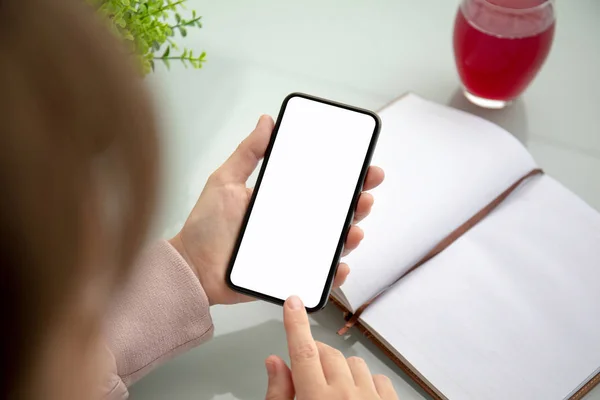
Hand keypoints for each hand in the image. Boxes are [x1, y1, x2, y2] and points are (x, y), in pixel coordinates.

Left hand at [170, 115, 384, 304]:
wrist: (192, 267)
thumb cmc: (206, 227)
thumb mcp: (225, 182)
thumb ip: (247, 153)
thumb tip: (266, 122)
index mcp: (282, 200)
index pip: (321, 186)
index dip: (346, 176)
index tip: (363, 166)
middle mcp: (293, 223)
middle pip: (335, 214)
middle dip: (358, 203)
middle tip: (365, 194)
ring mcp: (294, 249)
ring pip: (332, 243)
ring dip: (350, 236)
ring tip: (353, 230)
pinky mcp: (289, 274)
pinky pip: (318, 276)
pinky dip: (333, 274)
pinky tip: (338, 266)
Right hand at [264, 296, 398, 399]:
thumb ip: (278, 394)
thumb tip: (275, 363)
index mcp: (315, 399)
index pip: (303, 351)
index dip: (296, 324)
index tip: (294, 303)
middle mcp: (345, 396)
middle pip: (327, 354)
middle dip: (316, 358)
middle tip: (309, 377)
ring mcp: (371, 398)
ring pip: (353, 362)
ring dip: (341, 371)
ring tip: (334, 394)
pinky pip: (378, 377)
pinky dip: (366, 383)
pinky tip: (357, 398)